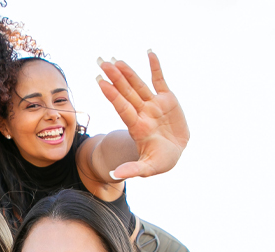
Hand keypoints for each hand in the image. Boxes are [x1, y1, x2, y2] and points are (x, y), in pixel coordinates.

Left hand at [97, 51, 188, 178]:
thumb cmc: (160, 161)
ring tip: (115, 59)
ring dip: (128, 72)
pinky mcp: (167, 99)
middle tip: (101, 62)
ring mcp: (153, 104)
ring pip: (138, 85)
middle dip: (114, 78)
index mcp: (137, 127)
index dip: (112, 95)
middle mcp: (142, 112)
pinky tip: (149, 52)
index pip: (122, 107)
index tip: (100, 82)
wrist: (175, 152)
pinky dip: (155, 67)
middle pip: (126, 92)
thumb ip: (132, 169)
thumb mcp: (148, 168)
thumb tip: (113, 175)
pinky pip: (160, 80)